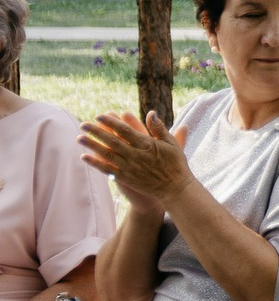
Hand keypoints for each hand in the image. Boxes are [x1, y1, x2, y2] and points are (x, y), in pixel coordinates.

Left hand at [78, 112, 195, 206]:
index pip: (125, 130)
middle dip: (96, 132)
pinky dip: (95, 163)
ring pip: (107, 154)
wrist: (175, 188)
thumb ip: (159, 128)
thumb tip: (151, 113)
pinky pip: (107, 169)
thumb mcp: (172, 143)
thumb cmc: (175, 164)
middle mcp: (136, 155)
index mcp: (147, 145)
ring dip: (92, 145)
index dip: (111, 122)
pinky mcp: (126, 178)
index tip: (99, 116)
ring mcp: (129, 167)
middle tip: (83, 124)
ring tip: (79, 138)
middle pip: (112, 141)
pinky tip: (84, 157)